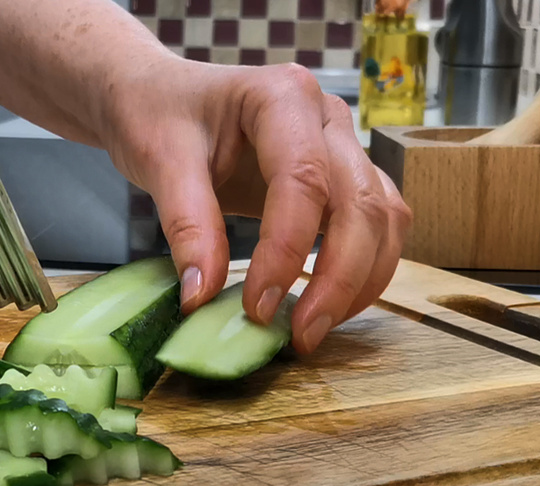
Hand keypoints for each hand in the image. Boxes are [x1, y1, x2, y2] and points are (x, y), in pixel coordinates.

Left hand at [100, 58, 411, 354]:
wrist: (156, 96)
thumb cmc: (157, 114)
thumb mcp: (159, 161)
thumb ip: (186, 225)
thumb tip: (202, 298)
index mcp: (282, 96)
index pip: (303, 180)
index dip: (287, 251)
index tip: (258, 307)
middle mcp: (325, 116)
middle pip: (361, 203)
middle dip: (339, 279)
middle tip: (299, 336)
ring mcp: (341, 144)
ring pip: (383, 217)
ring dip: (360, 281)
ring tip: (313, 330)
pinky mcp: (341, 177)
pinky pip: (375, 224)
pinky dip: (362, 269)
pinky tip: (327, 305)